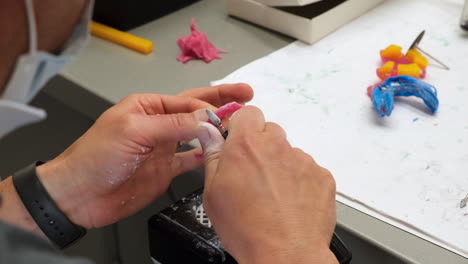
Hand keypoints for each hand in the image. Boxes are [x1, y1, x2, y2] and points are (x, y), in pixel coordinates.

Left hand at [35, 83, 252, 228]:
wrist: (79, 195)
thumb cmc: (94, 157)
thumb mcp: (134, 131)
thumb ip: (174, 124)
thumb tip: (207, 119)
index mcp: (148, 107)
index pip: (187, 101)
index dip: (211, 103)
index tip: (231, 107)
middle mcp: (157, 125)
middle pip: (196, 111)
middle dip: (221, 102)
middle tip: (245, 96)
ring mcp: (162, 148)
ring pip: (197, 134)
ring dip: (218, 129)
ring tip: (239, 124)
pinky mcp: (165, 170)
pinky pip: (191, 159)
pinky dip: (206, 155)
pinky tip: (219, 151)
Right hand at [197, 106, 337, 263]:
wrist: (285, 254)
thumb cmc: (246, 228)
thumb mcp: (213, 192)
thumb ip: (213, 155)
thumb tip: (208, 133)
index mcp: (246, 145)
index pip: (247, 112)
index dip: (241, 126)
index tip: (238, 140)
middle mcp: (276, 146)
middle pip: (269, 131)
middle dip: (261, 146)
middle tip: (253, 174)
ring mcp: (302, 160)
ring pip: (288, 152)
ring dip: (280, 165)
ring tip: (273, 195)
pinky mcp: (321, 176)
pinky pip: (307, 170)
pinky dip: (300, 181)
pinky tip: (290, 203)